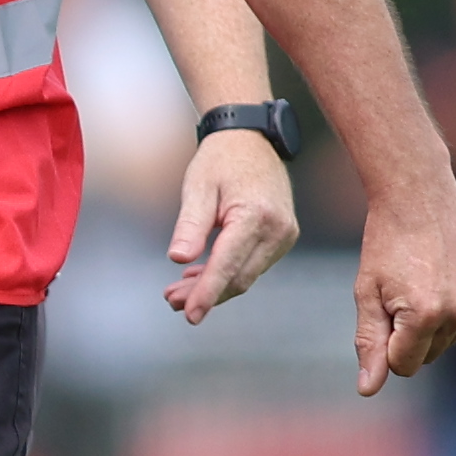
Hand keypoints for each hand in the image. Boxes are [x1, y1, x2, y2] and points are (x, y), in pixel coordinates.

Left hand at [166, 131, 303, 323]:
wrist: (251, 141)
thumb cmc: (221, 160)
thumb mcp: (197, 188)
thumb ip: (190, 225)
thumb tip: (178, 258)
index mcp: (256, 216)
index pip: (228, 265)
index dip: (207, 293)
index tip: (190, 314)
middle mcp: (277, 230)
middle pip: (239, 277)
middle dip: (206, 294)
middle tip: (171, 301)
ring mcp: (284, 236)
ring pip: (246, 275)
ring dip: (214, 287)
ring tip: (178, 293)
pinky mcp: (281, 238)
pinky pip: (252, 265)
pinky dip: (226, 273)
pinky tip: (198, 277)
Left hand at [353, 184, 455, 395]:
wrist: (420, 197)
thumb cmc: (385, 245)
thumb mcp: (367, 294)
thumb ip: (369, 344)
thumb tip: (369, 390)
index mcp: (425, 316)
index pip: (404, 366)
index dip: (387, 345)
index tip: (382, 312)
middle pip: (429, 355)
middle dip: (410, 335)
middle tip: (400, 292)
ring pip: (450, 339)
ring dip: (434, 322)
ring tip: (421, 281)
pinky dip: (455, 306)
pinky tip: (443, 276)